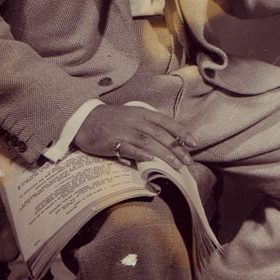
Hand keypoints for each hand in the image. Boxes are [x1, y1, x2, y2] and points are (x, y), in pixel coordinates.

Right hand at [74, 104, 195, 170]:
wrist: (85, 120)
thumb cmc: (111, 120)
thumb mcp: (132, 117)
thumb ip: (147, 126)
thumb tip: (166, 142)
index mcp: (143, 113)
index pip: (167, 122)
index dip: (182, 132)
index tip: (194, 143)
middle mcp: (136, 120)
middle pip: (161, 134)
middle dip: (177, 149)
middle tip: (188, 162)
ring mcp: (125, 131)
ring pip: (149, 142)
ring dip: (164, 154)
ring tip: (176, 166)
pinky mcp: (112, 141)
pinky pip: (128, 148)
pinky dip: (140, 153)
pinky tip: (150, 160)